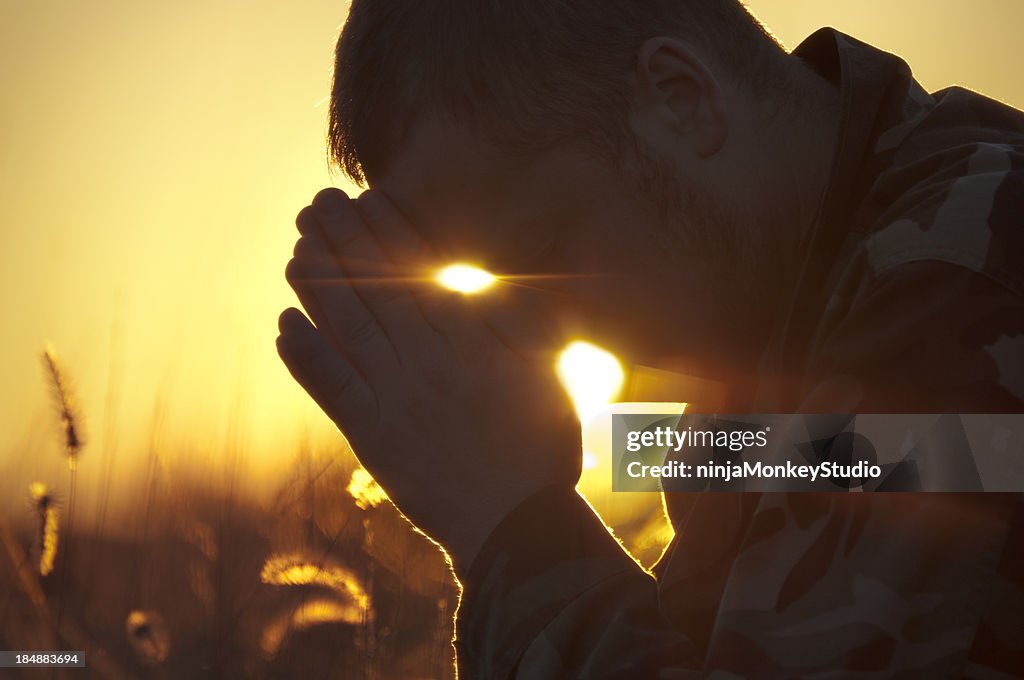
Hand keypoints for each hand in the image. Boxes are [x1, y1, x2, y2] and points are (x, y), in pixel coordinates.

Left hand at [277, 188, 581, 572]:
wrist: (515, 523)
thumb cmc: (542, 446)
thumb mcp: (547, 373)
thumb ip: (512, 323)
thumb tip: (473, 287)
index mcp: (466, 341)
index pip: (417, 273)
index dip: (387, 233)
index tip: (364, 199)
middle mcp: (423, 361)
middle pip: (375, 291)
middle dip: (344, 242)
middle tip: (317, 206)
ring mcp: (393, 399)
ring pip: (347, 330)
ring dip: (317, 287)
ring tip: (295, 249)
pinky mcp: (372, 437)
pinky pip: (331, 389)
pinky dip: (305, 356)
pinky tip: (284, 325)